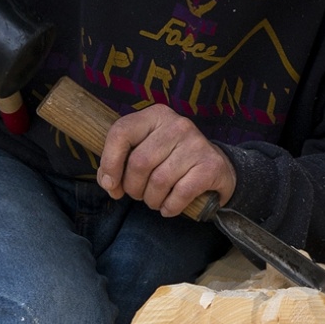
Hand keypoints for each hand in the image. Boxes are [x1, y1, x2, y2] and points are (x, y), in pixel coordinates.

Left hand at [97, 105, 236, 215]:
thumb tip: (109, 182)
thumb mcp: (145, 151)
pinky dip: (170, 207)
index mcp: (156, 115)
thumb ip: (121, 162)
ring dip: (152, 200)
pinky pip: (180, 193)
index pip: (121, 133)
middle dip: (133, 188)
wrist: (216, 168)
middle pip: (139, 162)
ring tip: (154, 201)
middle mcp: (177, 125)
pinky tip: (168, 207)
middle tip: (138, 194)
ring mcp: (196, 144)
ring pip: (159, 181)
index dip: (110, 163)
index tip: (110, 184)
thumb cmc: (171, 161)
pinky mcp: (211, 165)